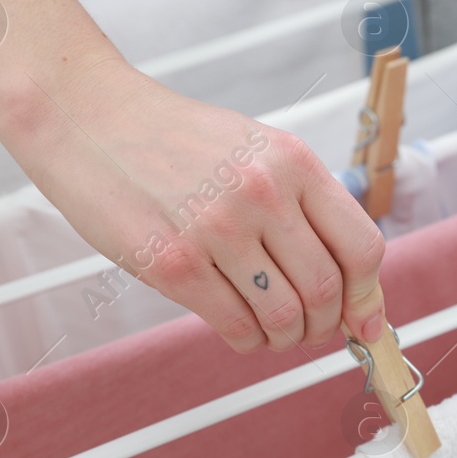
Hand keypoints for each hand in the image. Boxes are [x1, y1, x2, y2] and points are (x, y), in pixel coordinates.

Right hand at [0, 0, 385, 353]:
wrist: (89, 116)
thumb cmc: (176, 138)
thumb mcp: (256, 149)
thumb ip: (304, 206)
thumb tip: (353, 284)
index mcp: (294, 162)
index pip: (362, 246)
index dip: (367, 294)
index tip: (362, 316)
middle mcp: (264, 194)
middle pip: (326, 290)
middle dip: (324, 324)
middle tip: (308, 329)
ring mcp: (217, 229)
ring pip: (283, 316)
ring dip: (286, 338)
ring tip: (274, 332)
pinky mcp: (172, 263)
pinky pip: (234, 325)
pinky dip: (247, 342)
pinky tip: (241, 332)